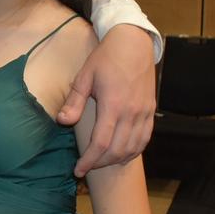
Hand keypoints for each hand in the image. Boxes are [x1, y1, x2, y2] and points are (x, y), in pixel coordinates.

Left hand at [57, 25, 155, 176]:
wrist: (133, 44)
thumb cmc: (106, 58)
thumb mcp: (85, 76)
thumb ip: (74, 101)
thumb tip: (62, 122)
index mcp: (113, 104)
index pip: (100, 143)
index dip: (89, 161)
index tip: (78, 170)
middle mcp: (131, 112)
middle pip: (117, 150)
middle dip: (100, 163)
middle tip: (86, 166)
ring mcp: (144, 113)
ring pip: (133, 148)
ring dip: (116, 160)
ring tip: (101, 162)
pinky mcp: (151, 111)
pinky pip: (145, 139)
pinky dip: (134, 151)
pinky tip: (122, 154)